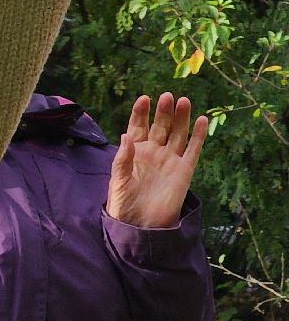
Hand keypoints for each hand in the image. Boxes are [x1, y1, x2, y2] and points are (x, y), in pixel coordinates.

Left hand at [106, 92, 208, 228]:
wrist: (141, 225)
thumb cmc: (124, 202)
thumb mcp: (118, 180)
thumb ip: (122, 159)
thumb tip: (126, 137)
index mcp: (134, 151)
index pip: (138, 126)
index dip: (141, 112)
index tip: (144, 99)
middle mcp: (154, 152)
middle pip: (160, 126)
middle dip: (164, 111)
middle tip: (167, 96)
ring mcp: (170, 160)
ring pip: (178, 134)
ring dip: (181, 118)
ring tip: (184, 101)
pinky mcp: (184, 171)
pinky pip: (193, 150)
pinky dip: (198, 135)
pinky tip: (202, 120)